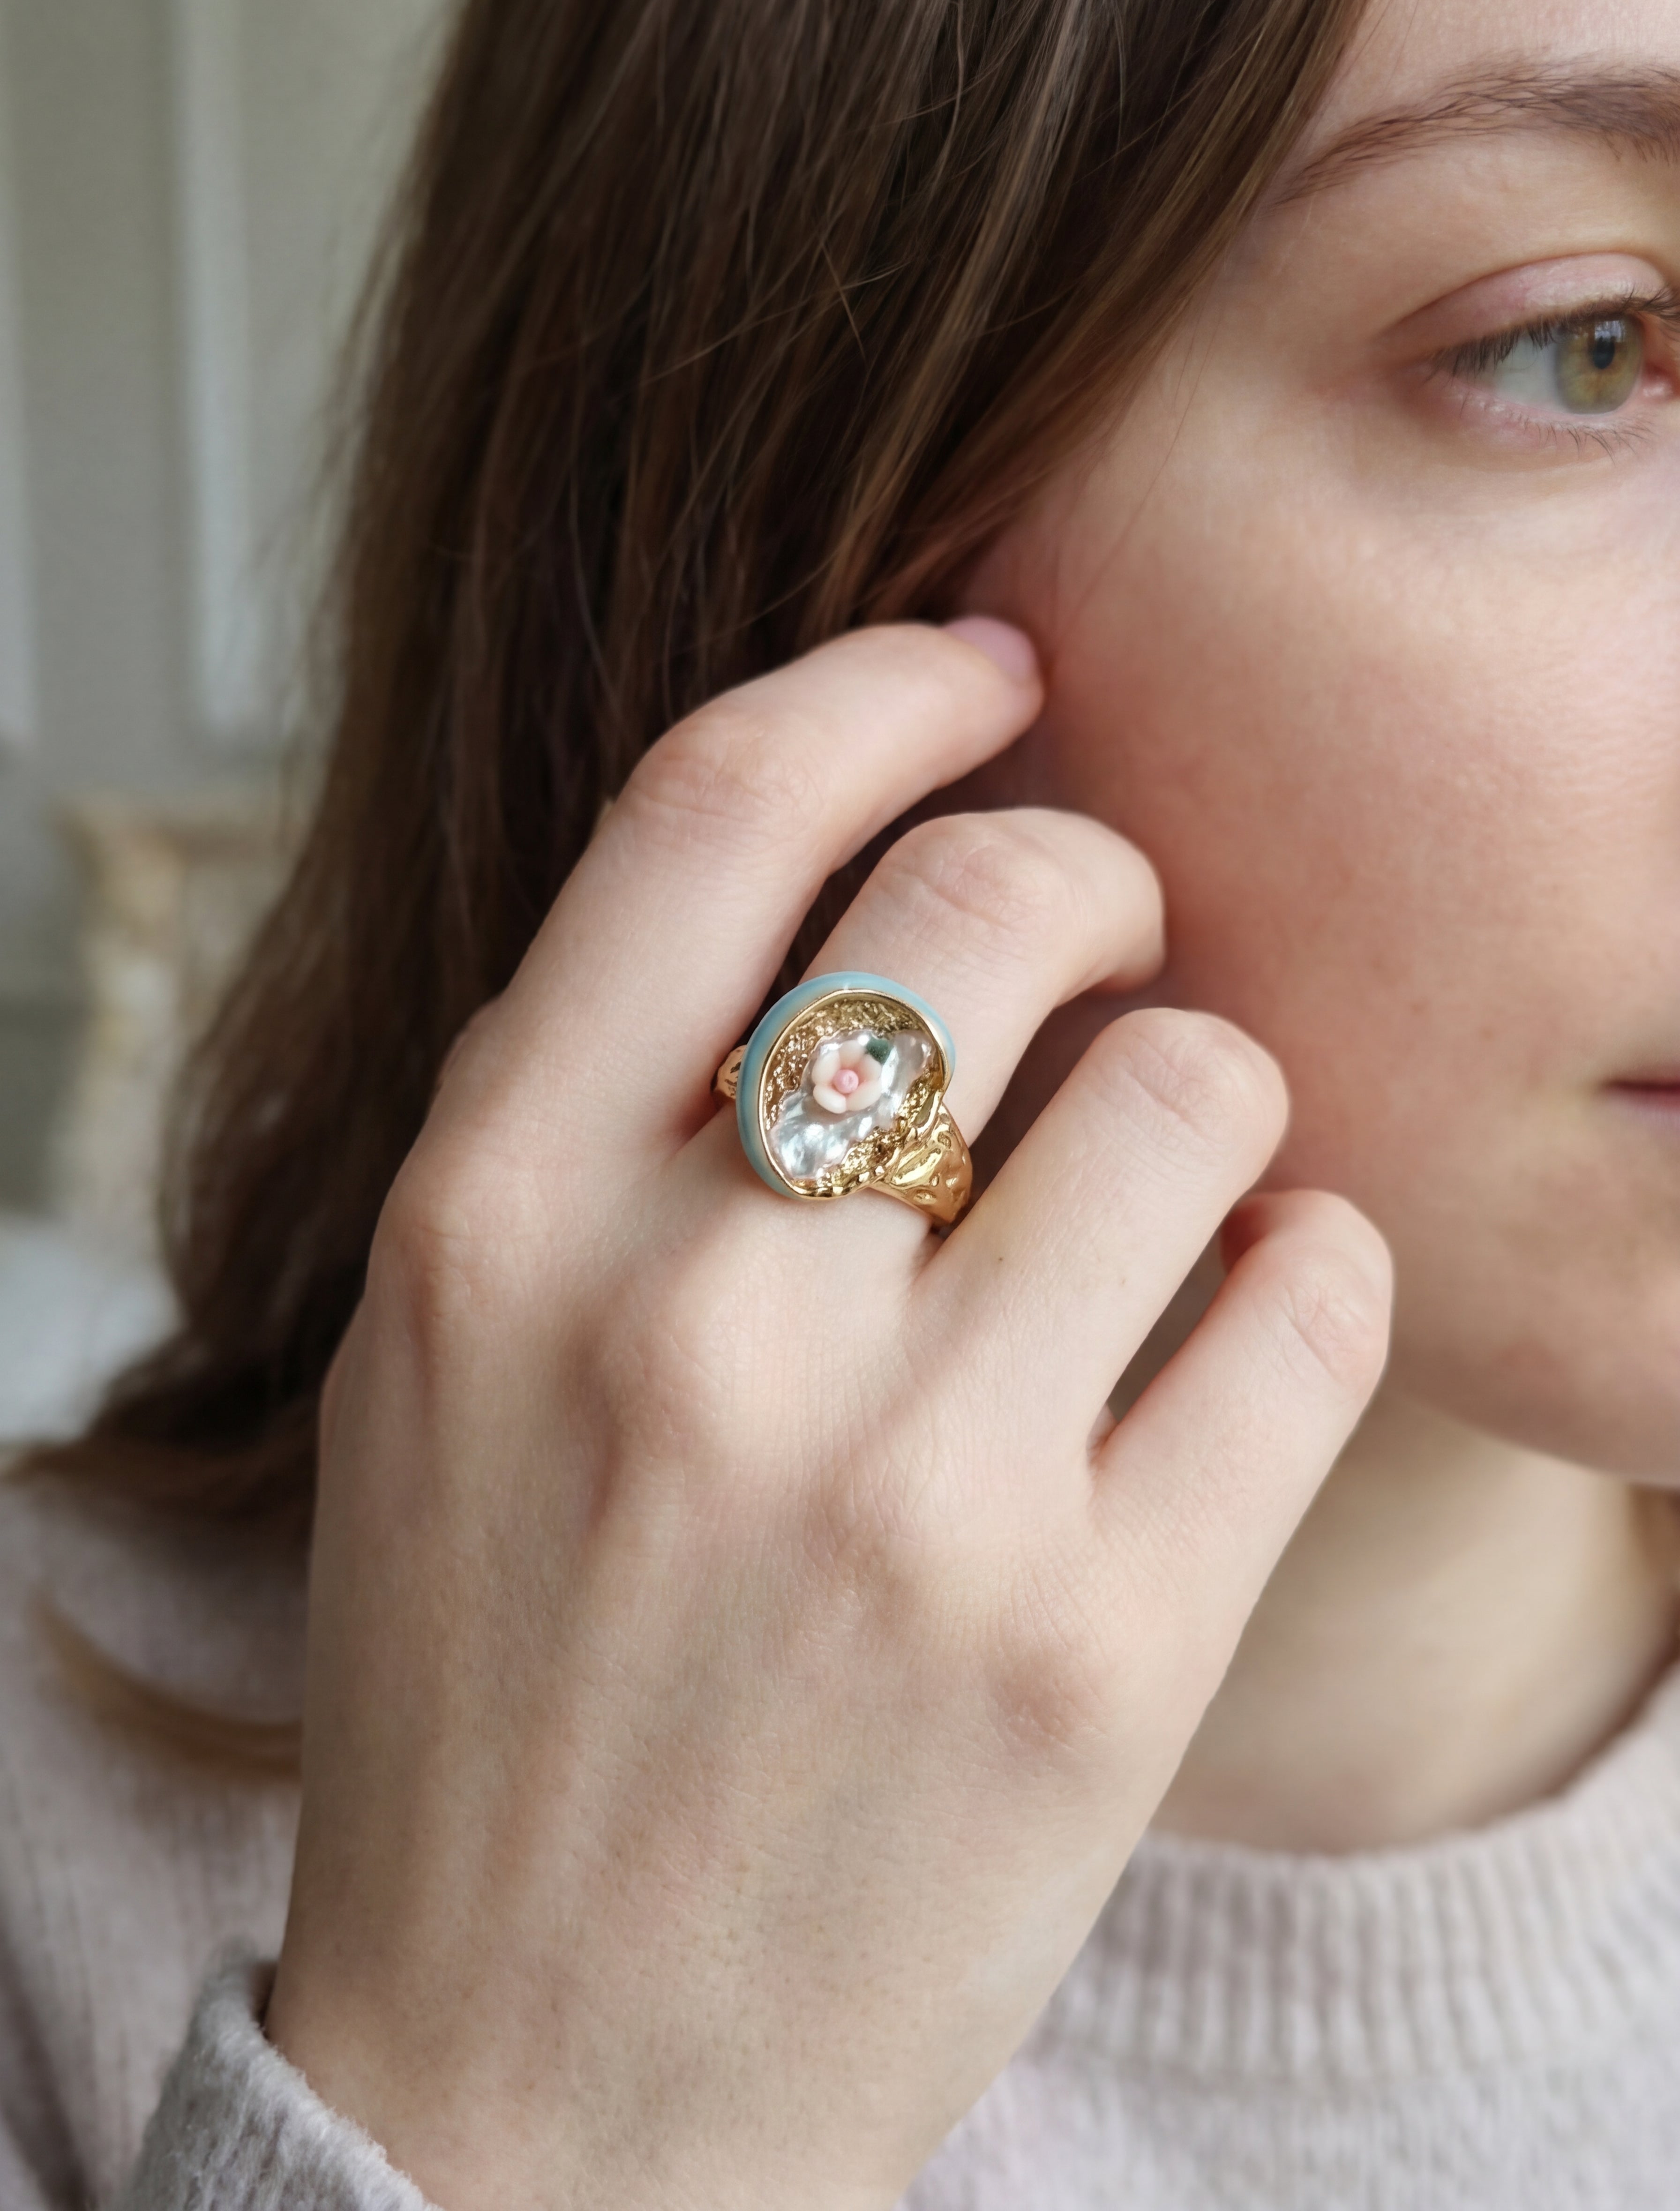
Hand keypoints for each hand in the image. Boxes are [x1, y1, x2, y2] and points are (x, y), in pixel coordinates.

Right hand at [266, 620, 1389, 2210]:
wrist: (544, 2097)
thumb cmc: (496, 1694)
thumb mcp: (451, 1361)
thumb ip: (598, 1115)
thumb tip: (842, 888)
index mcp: (491, 1222)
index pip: (718, 808)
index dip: (883, 685)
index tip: (987, 669)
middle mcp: (692, 1322)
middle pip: (991, 902)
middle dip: (1092, 868)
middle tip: (1105, 933)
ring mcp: (906, 1491)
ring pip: (1196, 1087)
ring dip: (1215, 1089)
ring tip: (1165, 1178)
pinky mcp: (1097, 1647)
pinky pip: (1311, 1306)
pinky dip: (1311, 1273)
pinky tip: (1238, 1321)